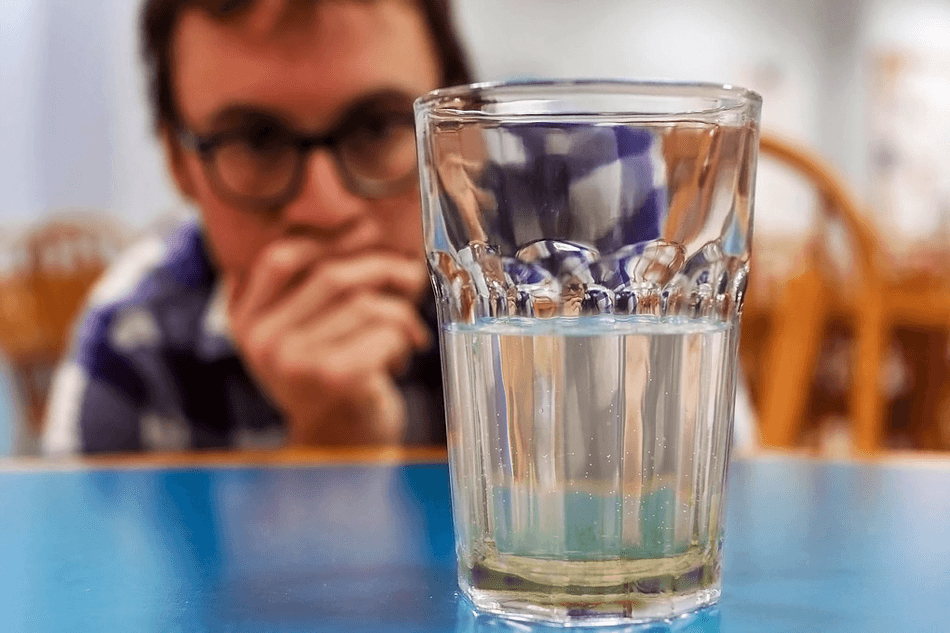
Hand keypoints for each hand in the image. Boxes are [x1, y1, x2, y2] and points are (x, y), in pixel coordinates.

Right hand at [226, 238, 430, 444]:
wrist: (340, 449)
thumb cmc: (328, 381)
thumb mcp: (298, 335)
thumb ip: (303, 289)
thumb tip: (359, 226)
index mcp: (247, 323)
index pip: (280, 259)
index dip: (327, 238)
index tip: (365, 230)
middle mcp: (264, 342)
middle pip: (332, 276)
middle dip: (382, 268)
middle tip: (410, 276)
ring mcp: (297, 361)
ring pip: (366, 304)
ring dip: (399, 314)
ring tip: (406, 331)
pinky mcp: (337, 377)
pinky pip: (385, 330)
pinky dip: (404, 339)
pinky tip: (401, 358)